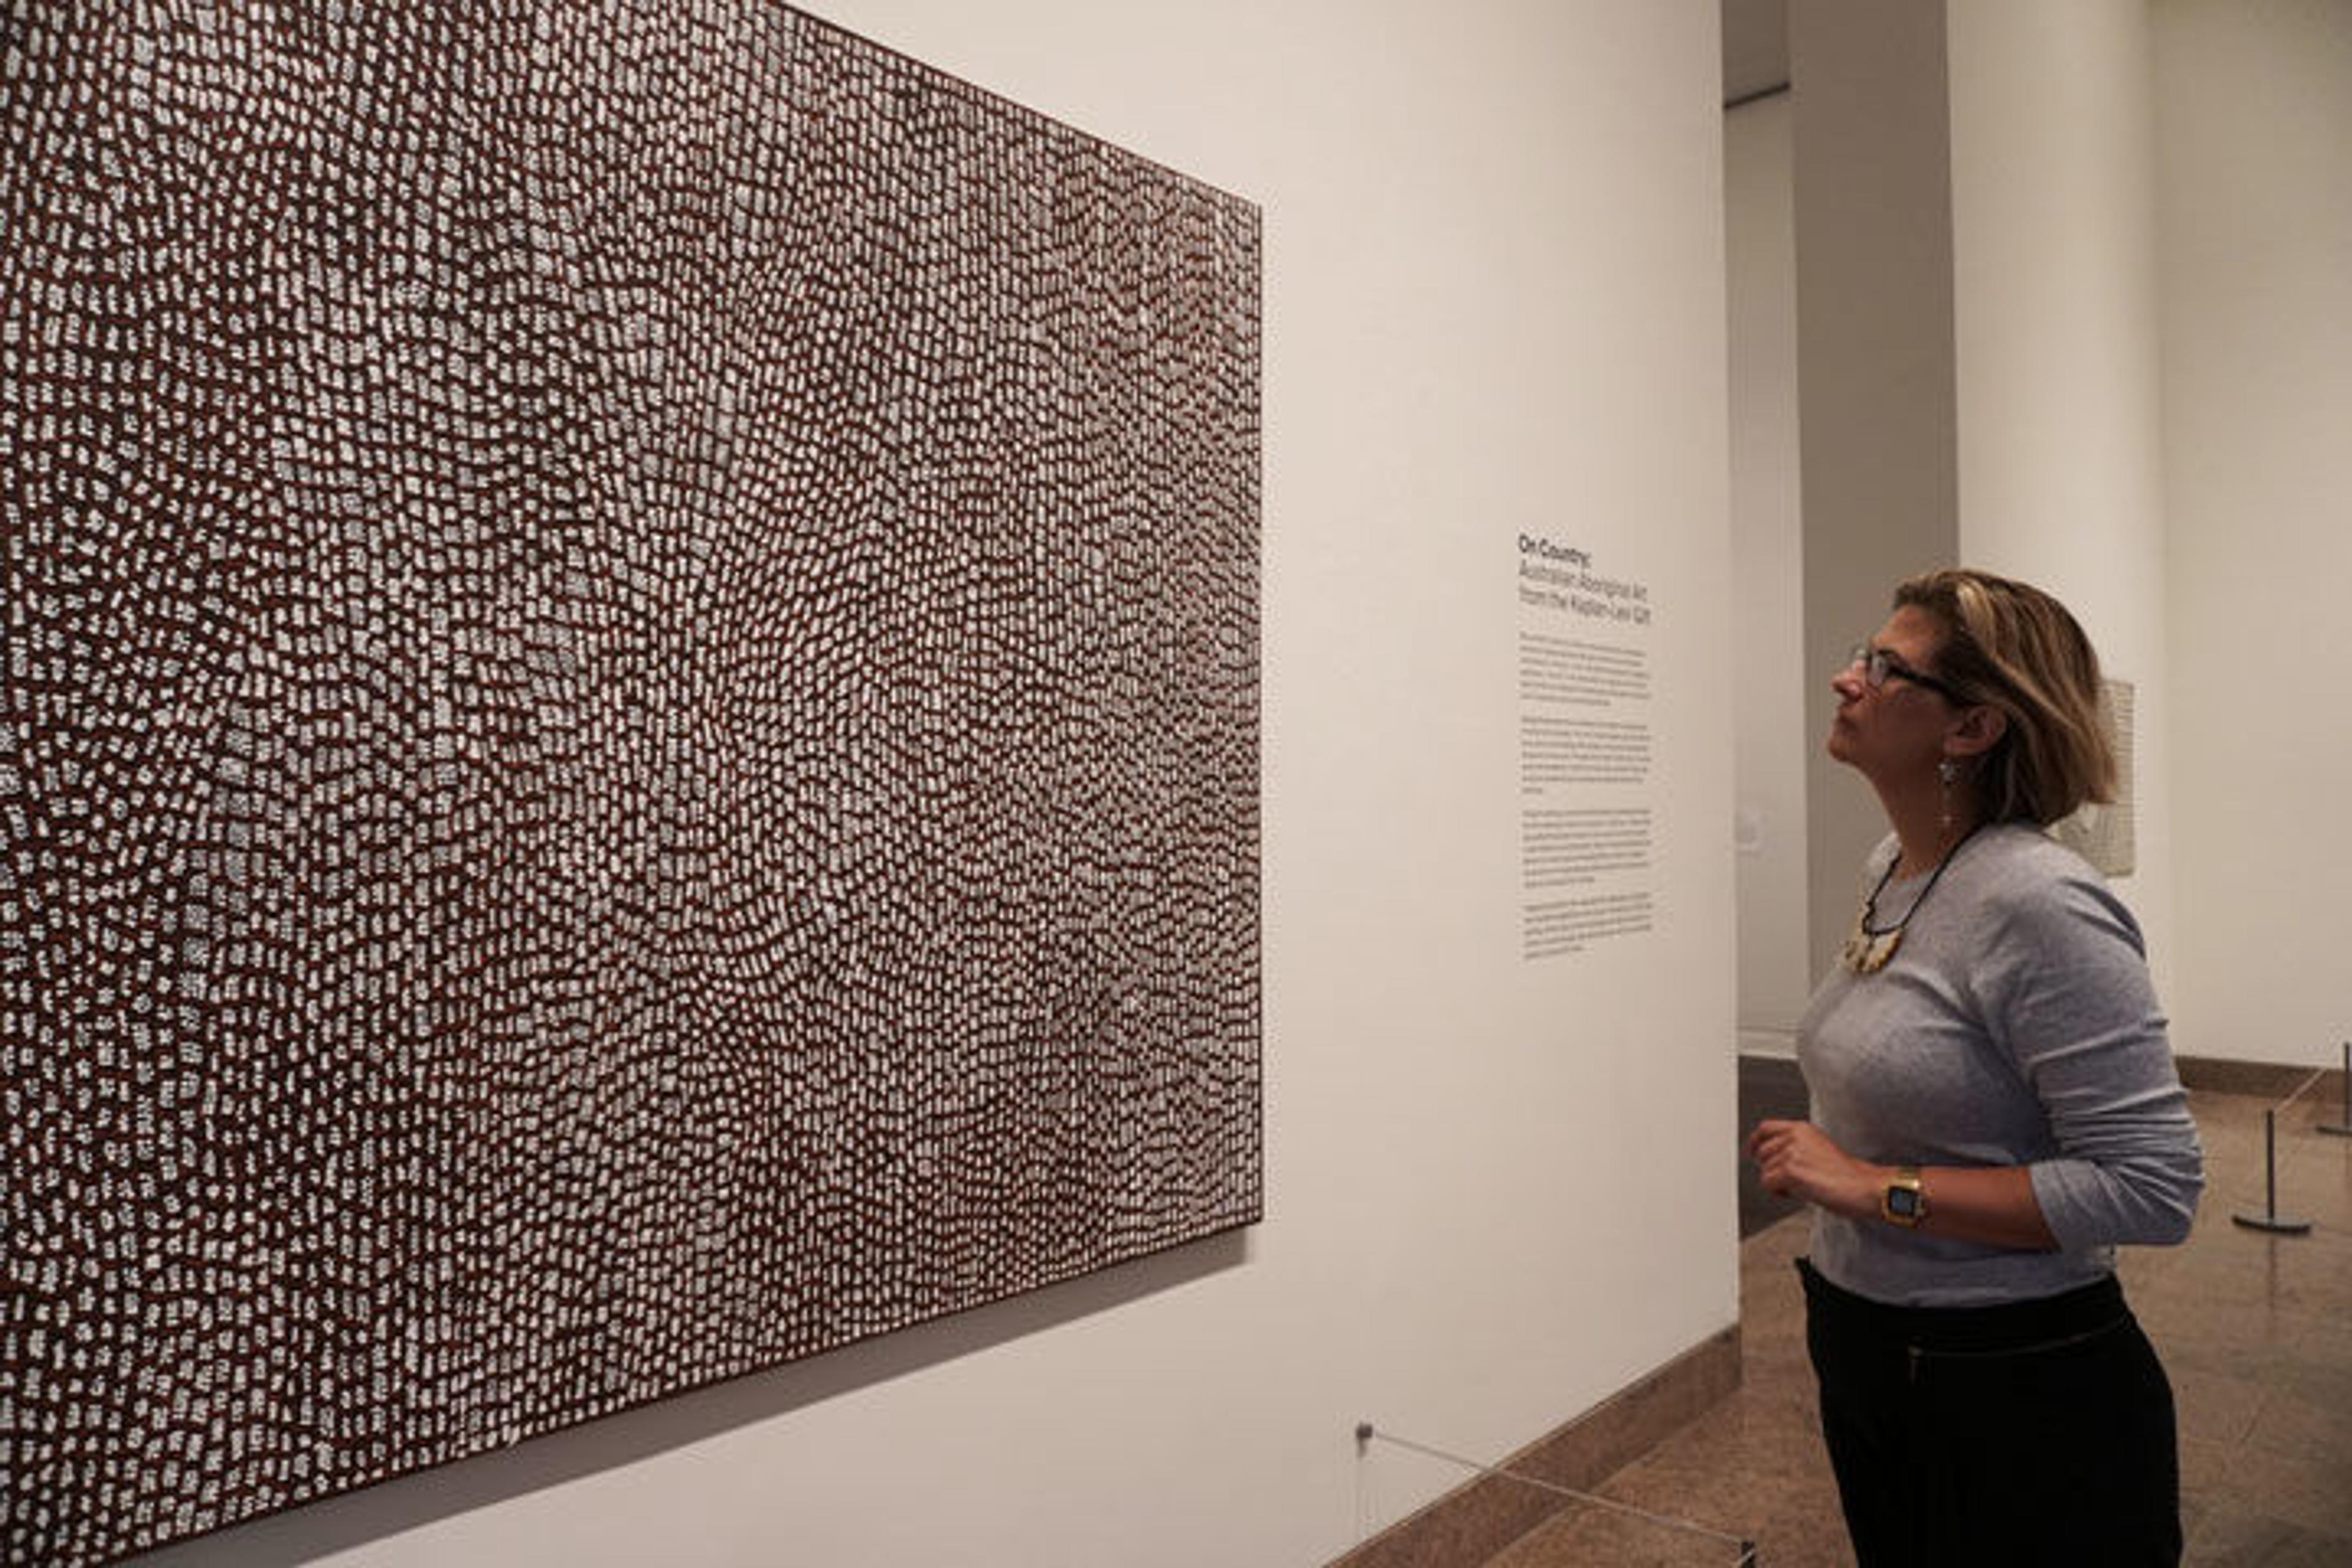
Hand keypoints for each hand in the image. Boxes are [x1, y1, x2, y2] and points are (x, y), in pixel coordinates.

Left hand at [1746, 1119, 1882, 1222]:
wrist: (1864, 1187)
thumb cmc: (1847, 1174)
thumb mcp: (1819, 1148)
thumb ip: (1796, 1146)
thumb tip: (1774, 1157)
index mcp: (1801, 1129)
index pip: (1765, 1128)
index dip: (1755, 1142)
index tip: (1753, 1153)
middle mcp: (1794, 1137)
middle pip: (1761, 1153)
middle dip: (1771, 1170)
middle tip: (1791, 1180)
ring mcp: (1791, 1152)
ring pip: (1764, 1171)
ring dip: (1779, 1184)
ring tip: (1803, 1186)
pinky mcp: (1790, 1170)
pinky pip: (1768, 1184)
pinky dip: (1780, 1193)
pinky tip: (1799, 1193)